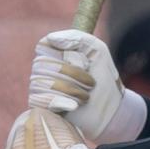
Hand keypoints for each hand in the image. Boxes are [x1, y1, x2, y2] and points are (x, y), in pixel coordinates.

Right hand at [28, 29, 145, 143]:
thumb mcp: (96, 50)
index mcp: (53, 52)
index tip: (85, 62)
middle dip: (73, 74)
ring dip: (71, 90)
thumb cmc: (104, 78)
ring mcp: (40, 88)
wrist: (111, 110)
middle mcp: (42, 69)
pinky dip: (60, 102)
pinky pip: (38, 100)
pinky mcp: (41, 107)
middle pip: (42, 65)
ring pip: (41, 83)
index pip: (43, 46)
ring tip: (86, 96)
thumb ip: (77, 38)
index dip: (66, 54)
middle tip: (92, 83)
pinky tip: (74, 106)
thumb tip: (52, 39)